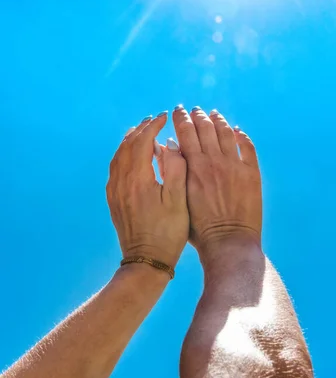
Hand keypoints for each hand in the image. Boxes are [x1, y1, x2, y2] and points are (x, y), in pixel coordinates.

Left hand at [106, 113, 188, 267]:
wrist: (146, 261)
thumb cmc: (168, 232)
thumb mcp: (179, 200)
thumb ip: (176, 168)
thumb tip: (169, 145)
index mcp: (138, 179)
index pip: (142, 141)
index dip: (153, 126)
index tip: (165, 117)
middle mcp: (122, 181)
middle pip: (127, 145)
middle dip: (141, 129)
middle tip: (154, 119)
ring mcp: (115, 191)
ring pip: (118, 155)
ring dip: (130, 140)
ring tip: (142, 130)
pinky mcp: (113, 199)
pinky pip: (115, 168)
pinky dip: (123, 154)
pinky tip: (132, 155)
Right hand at [172, 107, 261, 255]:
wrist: (228, 242)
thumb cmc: (198, 227)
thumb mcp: (179, 197)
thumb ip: (174, 170)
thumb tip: (169, 146)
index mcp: (195, 166)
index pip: (186, 132)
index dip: (181, 119)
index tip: (178, 110)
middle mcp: (215, 161)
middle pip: (206, 128)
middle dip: (198, 115)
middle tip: (195, 109)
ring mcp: (235, 166)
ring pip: (226, 133)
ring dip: (218, 121)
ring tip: (214, 114)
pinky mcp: (251, 175)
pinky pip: (248, 147)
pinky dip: (242, 136)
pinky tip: (237, 131)